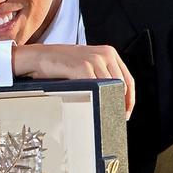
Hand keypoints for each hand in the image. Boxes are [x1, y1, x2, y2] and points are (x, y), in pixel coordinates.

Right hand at [13, 43, 134, 119]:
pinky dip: (98, 100)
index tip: (126, 113)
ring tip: (106, 117)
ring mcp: (95, 59)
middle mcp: (105, 54)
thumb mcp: (88, 64)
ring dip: (110, 104)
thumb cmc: (63, 64)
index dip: (130, 99)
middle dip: (121, 105)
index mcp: (109, 53)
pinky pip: (97, 87)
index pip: (128, 79)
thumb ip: (102, 75)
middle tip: (116, 119)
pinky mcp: (83, 66)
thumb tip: (114, 99)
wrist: (42, 57)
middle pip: (123, 85)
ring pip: (112, 87)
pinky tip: (95, 108)